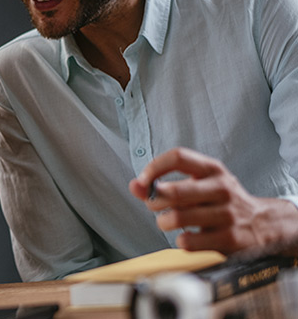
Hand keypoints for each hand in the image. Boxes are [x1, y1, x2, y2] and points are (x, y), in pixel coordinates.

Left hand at [129, 147, 297, 253]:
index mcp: (212, 170)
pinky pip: (188, 241)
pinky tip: (187, 236)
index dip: (154, 168)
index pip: (178, 156)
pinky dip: (180, 240)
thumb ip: (163, 183)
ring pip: (177, 218)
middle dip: (154, 201)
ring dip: (164, 222)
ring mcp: (227, 214)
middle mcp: (222, 189)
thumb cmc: (220, 202)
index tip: (144, 182)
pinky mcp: (229, 239)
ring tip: (168, 222)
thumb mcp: (198, 185)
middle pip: (174, 191)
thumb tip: (134, 186)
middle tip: (155, 206)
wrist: (264, 225)